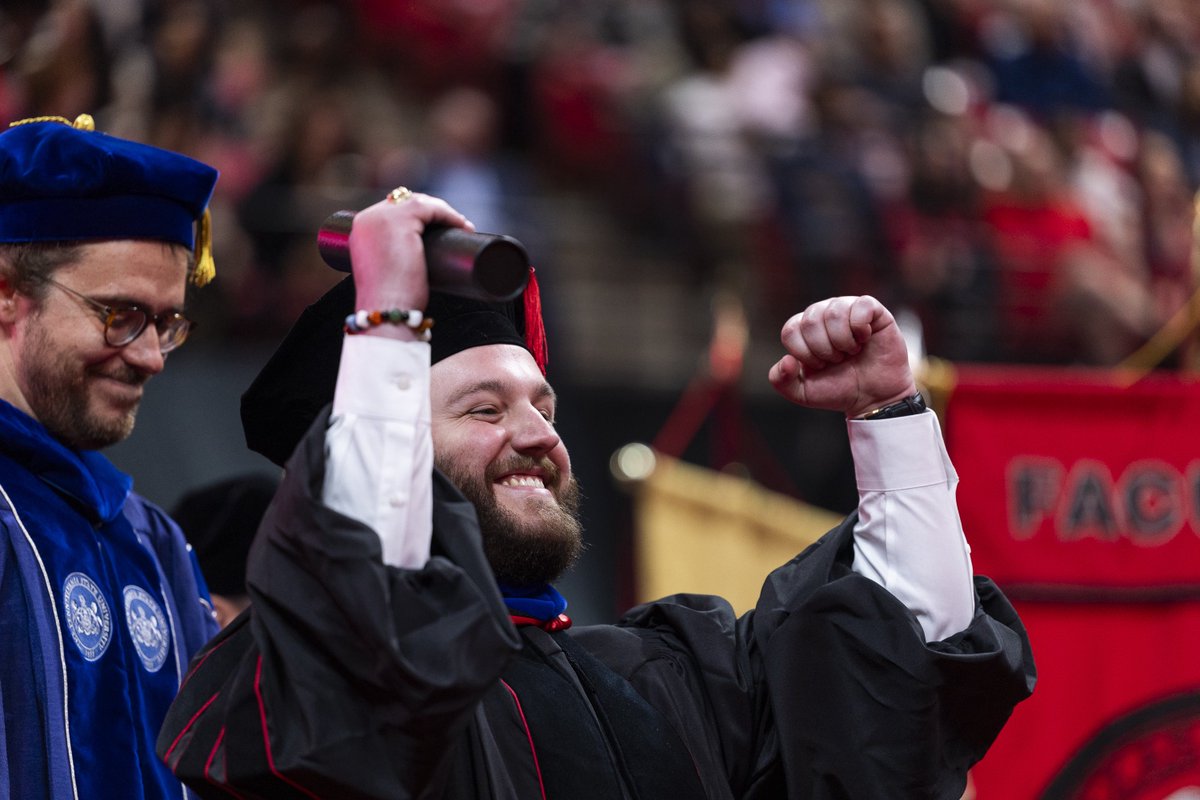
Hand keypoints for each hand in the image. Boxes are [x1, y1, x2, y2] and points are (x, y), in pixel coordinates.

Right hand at [347, 191, 472, 335]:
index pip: (393, 209)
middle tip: (455, 225)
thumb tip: (416, 257)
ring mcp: (382, 217)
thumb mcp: (385, 270)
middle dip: (432, 211)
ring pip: (421, 203)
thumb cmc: (389, 301)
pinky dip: (450, 215)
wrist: (386, 310)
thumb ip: (392, 257)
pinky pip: (431, 209)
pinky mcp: (402, 221)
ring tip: (463, 227)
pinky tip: (463, 226)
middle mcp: (368, 218)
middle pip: (406, 202)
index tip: (439, 227)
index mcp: (361, 229)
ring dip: (444, 212)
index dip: (419, 215)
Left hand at [768, 296, 916, 417]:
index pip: (790, 331)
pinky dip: (861, 328)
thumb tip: (786, 360)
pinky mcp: (872, 309)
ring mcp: (847, 308)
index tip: (820, 365)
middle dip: (824, 349)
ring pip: (834, 313)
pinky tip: (865, 339)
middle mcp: (822, 313)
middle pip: (811, 321)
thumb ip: (781, 381)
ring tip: (851, 351)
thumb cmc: (838, 389)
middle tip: (838, 359)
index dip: (804, 354)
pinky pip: (861, 305)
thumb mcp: (802, 393)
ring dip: (843, 341)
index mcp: (802, 329)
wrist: (874, 396)